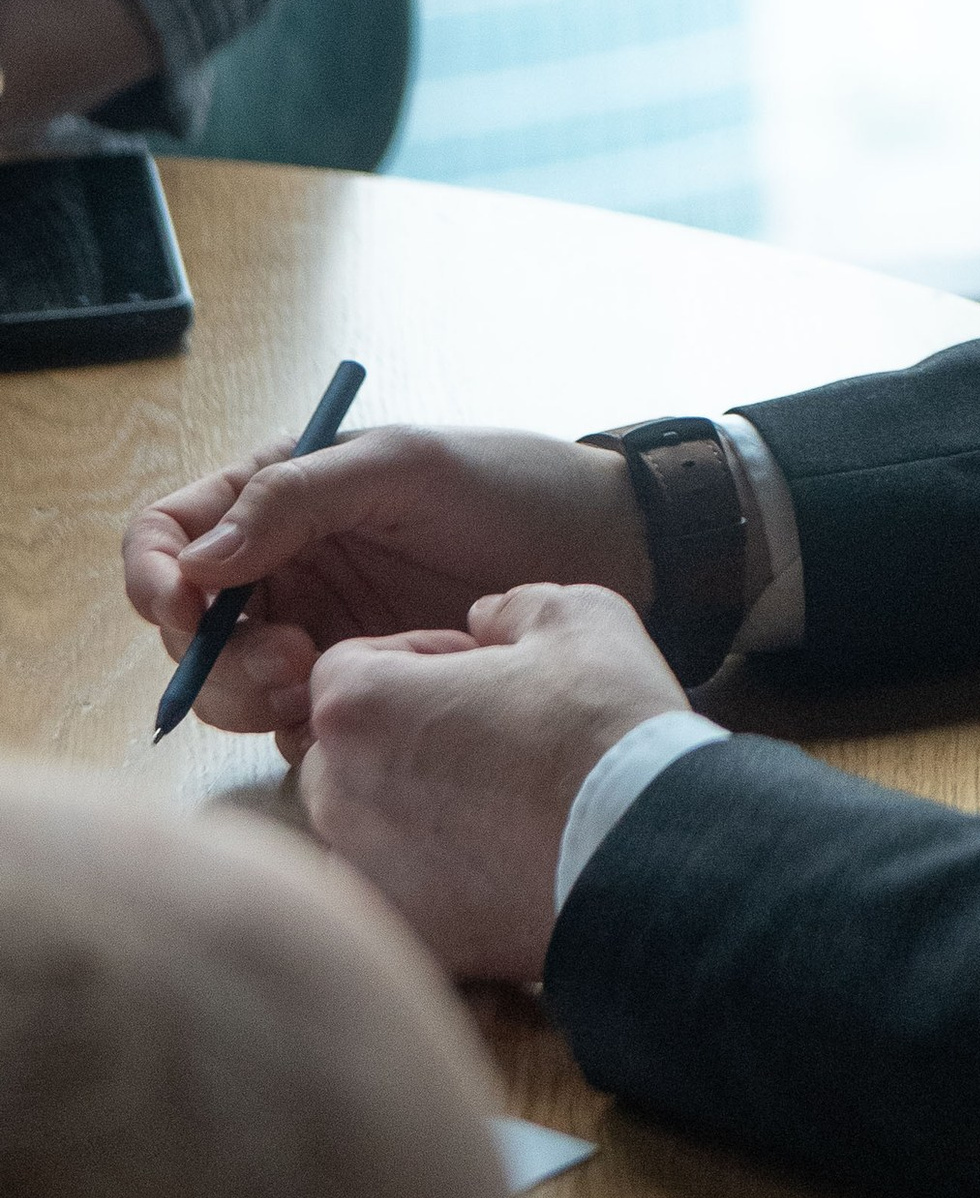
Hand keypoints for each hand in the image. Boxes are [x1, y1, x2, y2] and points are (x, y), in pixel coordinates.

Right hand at [123, 426, 652, 752]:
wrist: (605, 550)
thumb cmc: (509, 486)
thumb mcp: (404, 468)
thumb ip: (296, 499)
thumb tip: (197, 558)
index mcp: (277, 497)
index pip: (168, 535)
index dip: (156, 576)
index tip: (185, 611)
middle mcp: (283, 566)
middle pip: (188, 629)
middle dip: (218, 655)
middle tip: (292, 664)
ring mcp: (317, 631)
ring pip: (232, 685)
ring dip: (254, 697)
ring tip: (324, 684)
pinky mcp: (361, 686)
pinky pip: (296, 725)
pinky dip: (308, 728)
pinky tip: (364, 713)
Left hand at [299, 582, 690, 982]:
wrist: (653, 856)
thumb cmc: (605, 727)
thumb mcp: (578, 619)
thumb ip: (514, 607)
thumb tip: (487, 619)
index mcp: (360, 710)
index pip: (347, 667)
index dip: (418, 657)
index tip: (480, 672)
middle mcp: (340, 800)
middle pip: (349, 750)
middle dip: (406, 735)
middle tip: (493, 735)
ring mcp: (370, 879)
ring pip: (369, 829)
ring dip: (416, 809)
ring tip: (504, 804)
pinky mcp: (411, 939)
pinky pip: (403, 896)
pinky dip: (439, 881)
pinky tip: (507, 865)